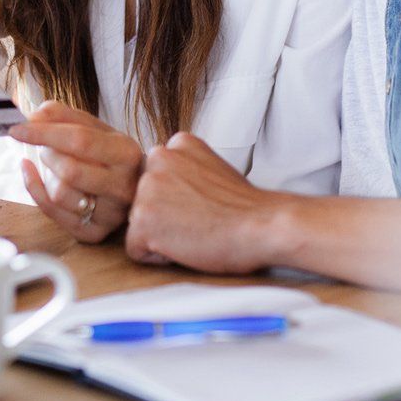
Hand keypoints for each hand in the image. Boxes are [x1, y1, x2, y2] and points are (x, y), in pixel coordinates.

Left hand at [8, 101, 143, 243]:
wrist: (135, 187)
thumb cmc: (109, 155)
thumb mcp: (95, 128)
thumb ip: (63, 116)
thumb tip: (34, 117)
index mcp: (126, 153)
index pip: (80, 141)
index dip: (45, 134)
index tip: (17, 129)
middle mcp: (123, 187)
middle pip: (69, 170)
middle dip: (48, 155)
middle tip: (47, 148)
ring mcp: (110, 214)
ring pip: (59, 193)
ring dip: (46, 174)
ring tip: (53, 165)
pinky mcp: (94, 233)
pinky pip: (53, 213)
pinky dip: (36, 191)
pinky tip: (35, 176)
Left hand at [124, 132, 288, 274]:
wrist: (264, 226)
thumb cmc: (244, 209)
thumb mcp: (212, 170)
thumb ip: (184, 171)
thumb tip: (168, 189)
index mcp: (177, 144)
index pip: (157, 180)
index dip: (179, 201)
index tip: (204, 205)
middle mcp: (158, 157)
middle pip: (143, 200)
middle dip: (165, 216)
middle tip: (201, 220)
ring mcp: (147, 187)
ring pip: (139, 224)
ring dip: (162, 235)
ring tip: (196, 231)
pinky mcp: (143, 218)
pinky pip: (136, 249)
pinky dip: (159, 257)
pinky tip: (187, 245)